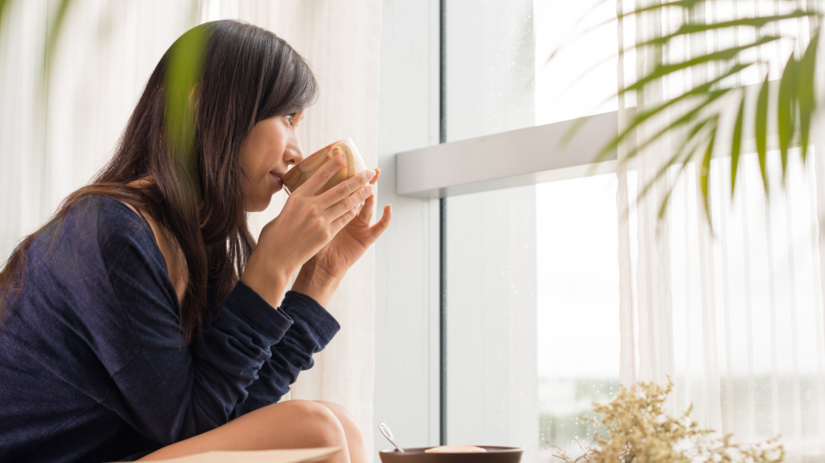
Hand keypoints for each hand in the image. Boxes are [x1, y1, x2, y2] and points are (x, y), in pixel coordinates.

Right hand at [241, 154, 375, 307]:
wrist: (275, 258)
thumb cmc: (275, 235)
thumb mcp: (285, 211)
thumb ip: (299, 203)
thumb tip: (307, 198)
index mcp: (297, 197)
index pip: (320, 175)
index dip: (334, 165)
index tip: (344, 156)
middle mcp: (310, 206)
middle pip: (340, 189)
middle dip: (357, 179)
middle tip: (369, 172)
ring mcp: (320, 220)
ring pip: (346, 203)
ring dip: (360, 194)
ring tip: (370, 188)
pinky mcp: (326, 234)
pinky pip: (344, 219)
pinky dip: (353, 211)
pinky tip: (359, 207)